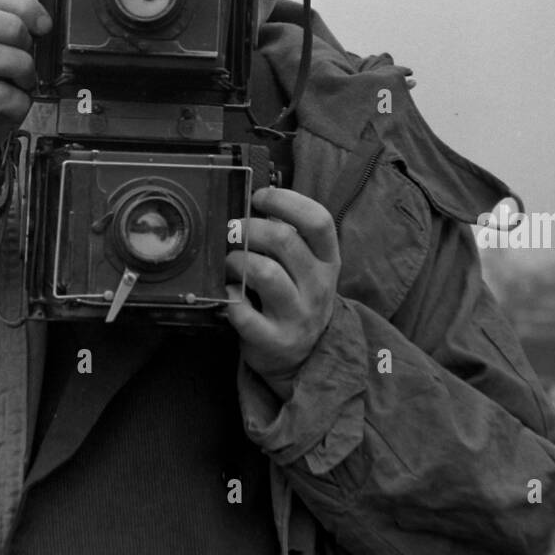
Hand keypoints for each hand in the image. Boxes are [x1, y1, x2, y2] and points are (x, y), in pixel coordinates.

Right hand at [0, 0, 50, 175]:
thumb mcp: (0, 67)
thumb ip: (15, 45)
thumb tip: (43, 30)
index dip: (20, 3)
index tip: (43, 24)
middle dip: (12, 28)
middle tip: (28, 50)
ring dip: (18, 66)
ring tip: (25, 82)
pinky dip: (16, 101)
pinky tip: (16, 107)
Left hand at [225, 186, 340, 399]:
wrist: (303, 357)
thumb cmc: (297, 297)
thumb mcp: (307, 267)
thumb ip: (288, 238)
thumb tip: (251, 206)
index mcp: (328, 260)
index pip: (318, 220)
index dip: (286, 201)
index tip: (259, 197)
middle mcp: (318, 285)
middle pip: (285, 241)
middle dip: (249, 228)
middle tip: (233, 231)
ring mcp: (298, 315)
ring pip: (265, 273)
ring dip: (237, 261)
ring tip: (229, 263)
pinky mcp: (274, 340)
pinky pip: (244, 313)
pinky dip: (228, 298)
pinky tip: (226, 293)